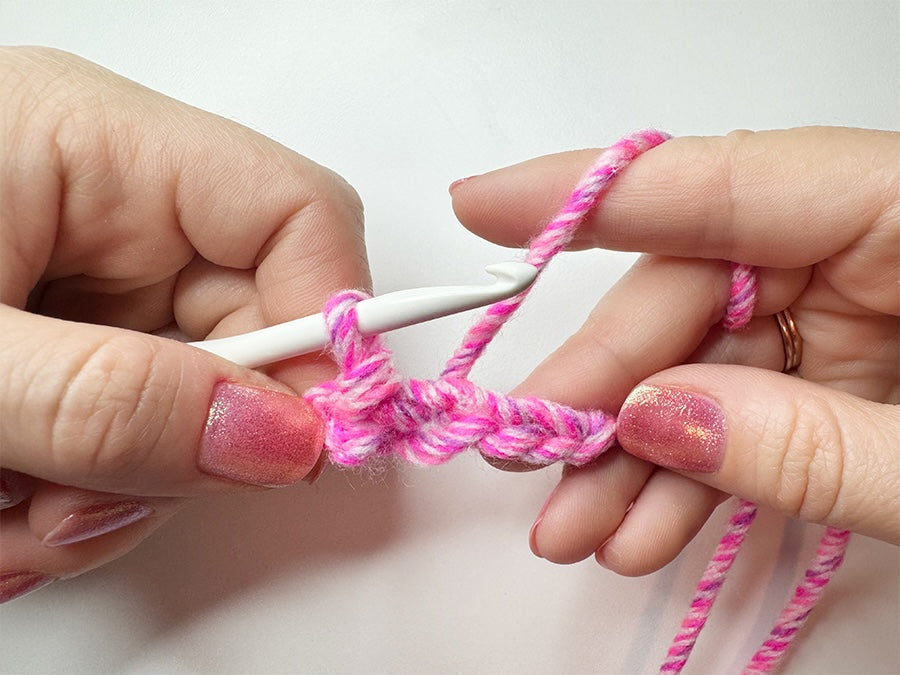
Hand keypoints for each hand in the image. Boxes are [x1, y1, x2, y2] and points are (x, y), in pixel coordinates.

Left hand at [0, 48, 367, 600]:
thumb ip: (112, 401)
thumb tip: (280, 440)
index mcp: (93, 145)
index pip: (296, 215)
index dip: (330, 326)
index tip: (309, 441)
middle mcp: (102, 208)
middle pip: (243, 331)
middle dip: (180, 445)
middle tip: (79, 505)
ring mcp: (80, 286)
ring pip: (180, 410)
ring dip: (102, 491)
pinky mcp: (53, 349)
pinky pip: (118, 440)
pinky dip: (63, 499)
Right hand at [450, 127, 897, 574]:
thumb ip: (810, 445)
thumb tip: (657, 420)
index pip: (725, 182)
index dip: (586, 195)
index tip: (479, 205)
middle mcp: (872, 246)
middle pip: (691, 288)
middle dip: (601, 381)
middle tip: (526, 444)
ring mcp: (858, 311)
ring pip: (706, 361)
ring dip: (634, 451)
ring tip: (578, 525)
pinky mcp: (850, 371)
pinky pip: (748, 409)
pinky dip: (694, 473)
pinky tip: (643, 527)